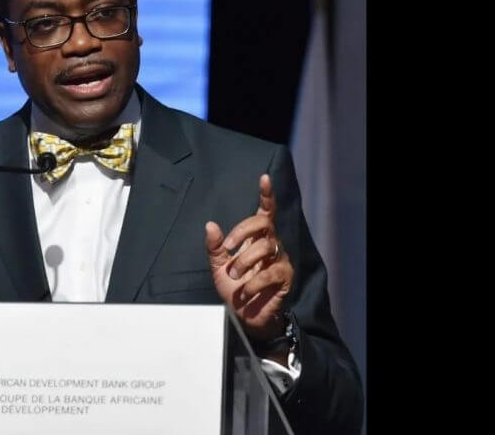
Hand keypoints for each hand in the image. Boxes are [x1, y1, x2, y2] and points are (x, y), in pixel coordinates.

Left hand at [206, 174, 293, 342]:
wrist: (244, 316)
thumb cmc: (234, 288)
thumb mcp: (218, 266)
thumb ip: (215, 247)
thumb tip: (210, 225)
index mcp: (256, 239)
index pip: (265, 212)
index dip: (266, 195)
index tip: (264, 178)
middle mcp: (271, 245)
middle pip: (263, 223)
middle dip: (242, 231)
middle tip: (228, 248)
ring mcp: (280, 261)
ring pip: (265, 248)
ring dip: (244, 261)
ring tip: (234, 276)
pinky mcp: (284, 278)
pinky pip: (270, 273)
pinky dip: (253, 283)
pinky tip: (245, 291)